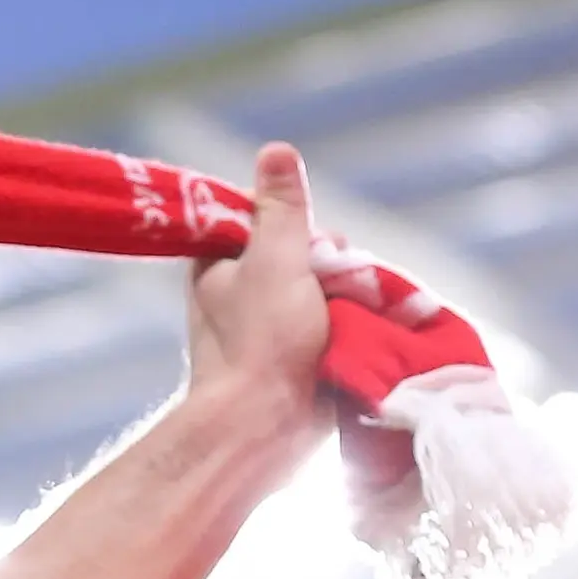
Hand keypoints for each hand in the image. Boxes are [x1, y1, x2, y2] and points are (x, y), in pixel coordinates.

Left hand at [184, 140, 333, 455]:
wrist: (264, 428)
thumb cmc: (261, 342)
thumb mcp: (274, 260)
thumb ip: (281, 209)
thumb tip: (276, 150)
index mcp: (216, 265)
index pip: (268, 220)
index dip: (302, 227)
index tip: (318, 247)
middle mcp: (235, 293)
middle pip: (302, 254)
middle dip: (331, 265)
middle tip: (339, 285)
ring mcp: (265, 327)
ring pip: (321, 289)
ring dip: (346, 296)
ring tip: (353, 314)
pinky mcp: (292, 356)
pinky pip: (329, 324)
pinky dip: (347, 325)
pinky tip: (361, 333)